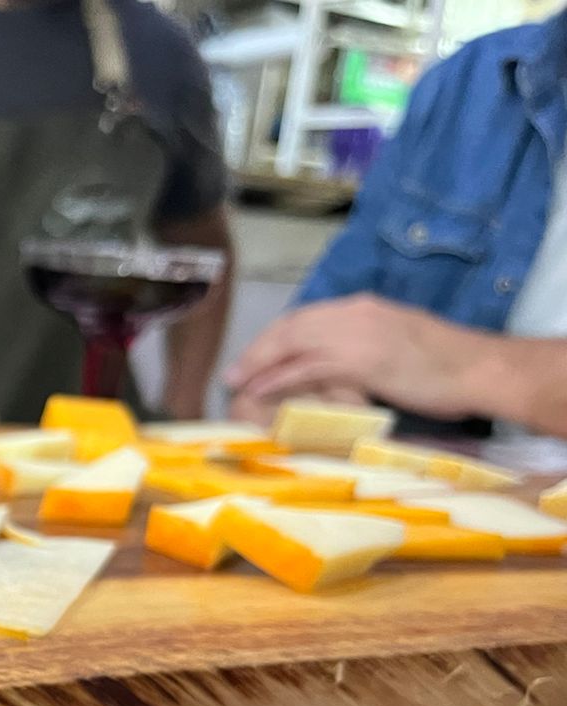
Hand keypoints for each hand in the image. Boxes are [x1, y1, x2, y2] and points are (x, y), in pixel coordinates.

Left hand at [225, 295, 493, 421]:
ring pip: (291, 344)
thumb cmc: (445, 365)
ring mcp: (356, 334)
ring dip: (258, 365)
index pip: (304, 317)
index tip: (254, 356)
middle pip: (290, 326)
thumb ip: (361, 350)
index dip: (274, 338)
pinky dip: (277, 379)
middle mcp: (353, 313)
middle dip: (257, 349)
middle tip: (233, 373)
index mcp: (362, 307)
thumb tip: (335, 368)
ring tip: (235, 384)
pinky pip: (305, 367)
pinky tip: (258, 391)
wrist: (480, 368)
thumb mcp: (394, 345)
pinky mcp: (359, 360)